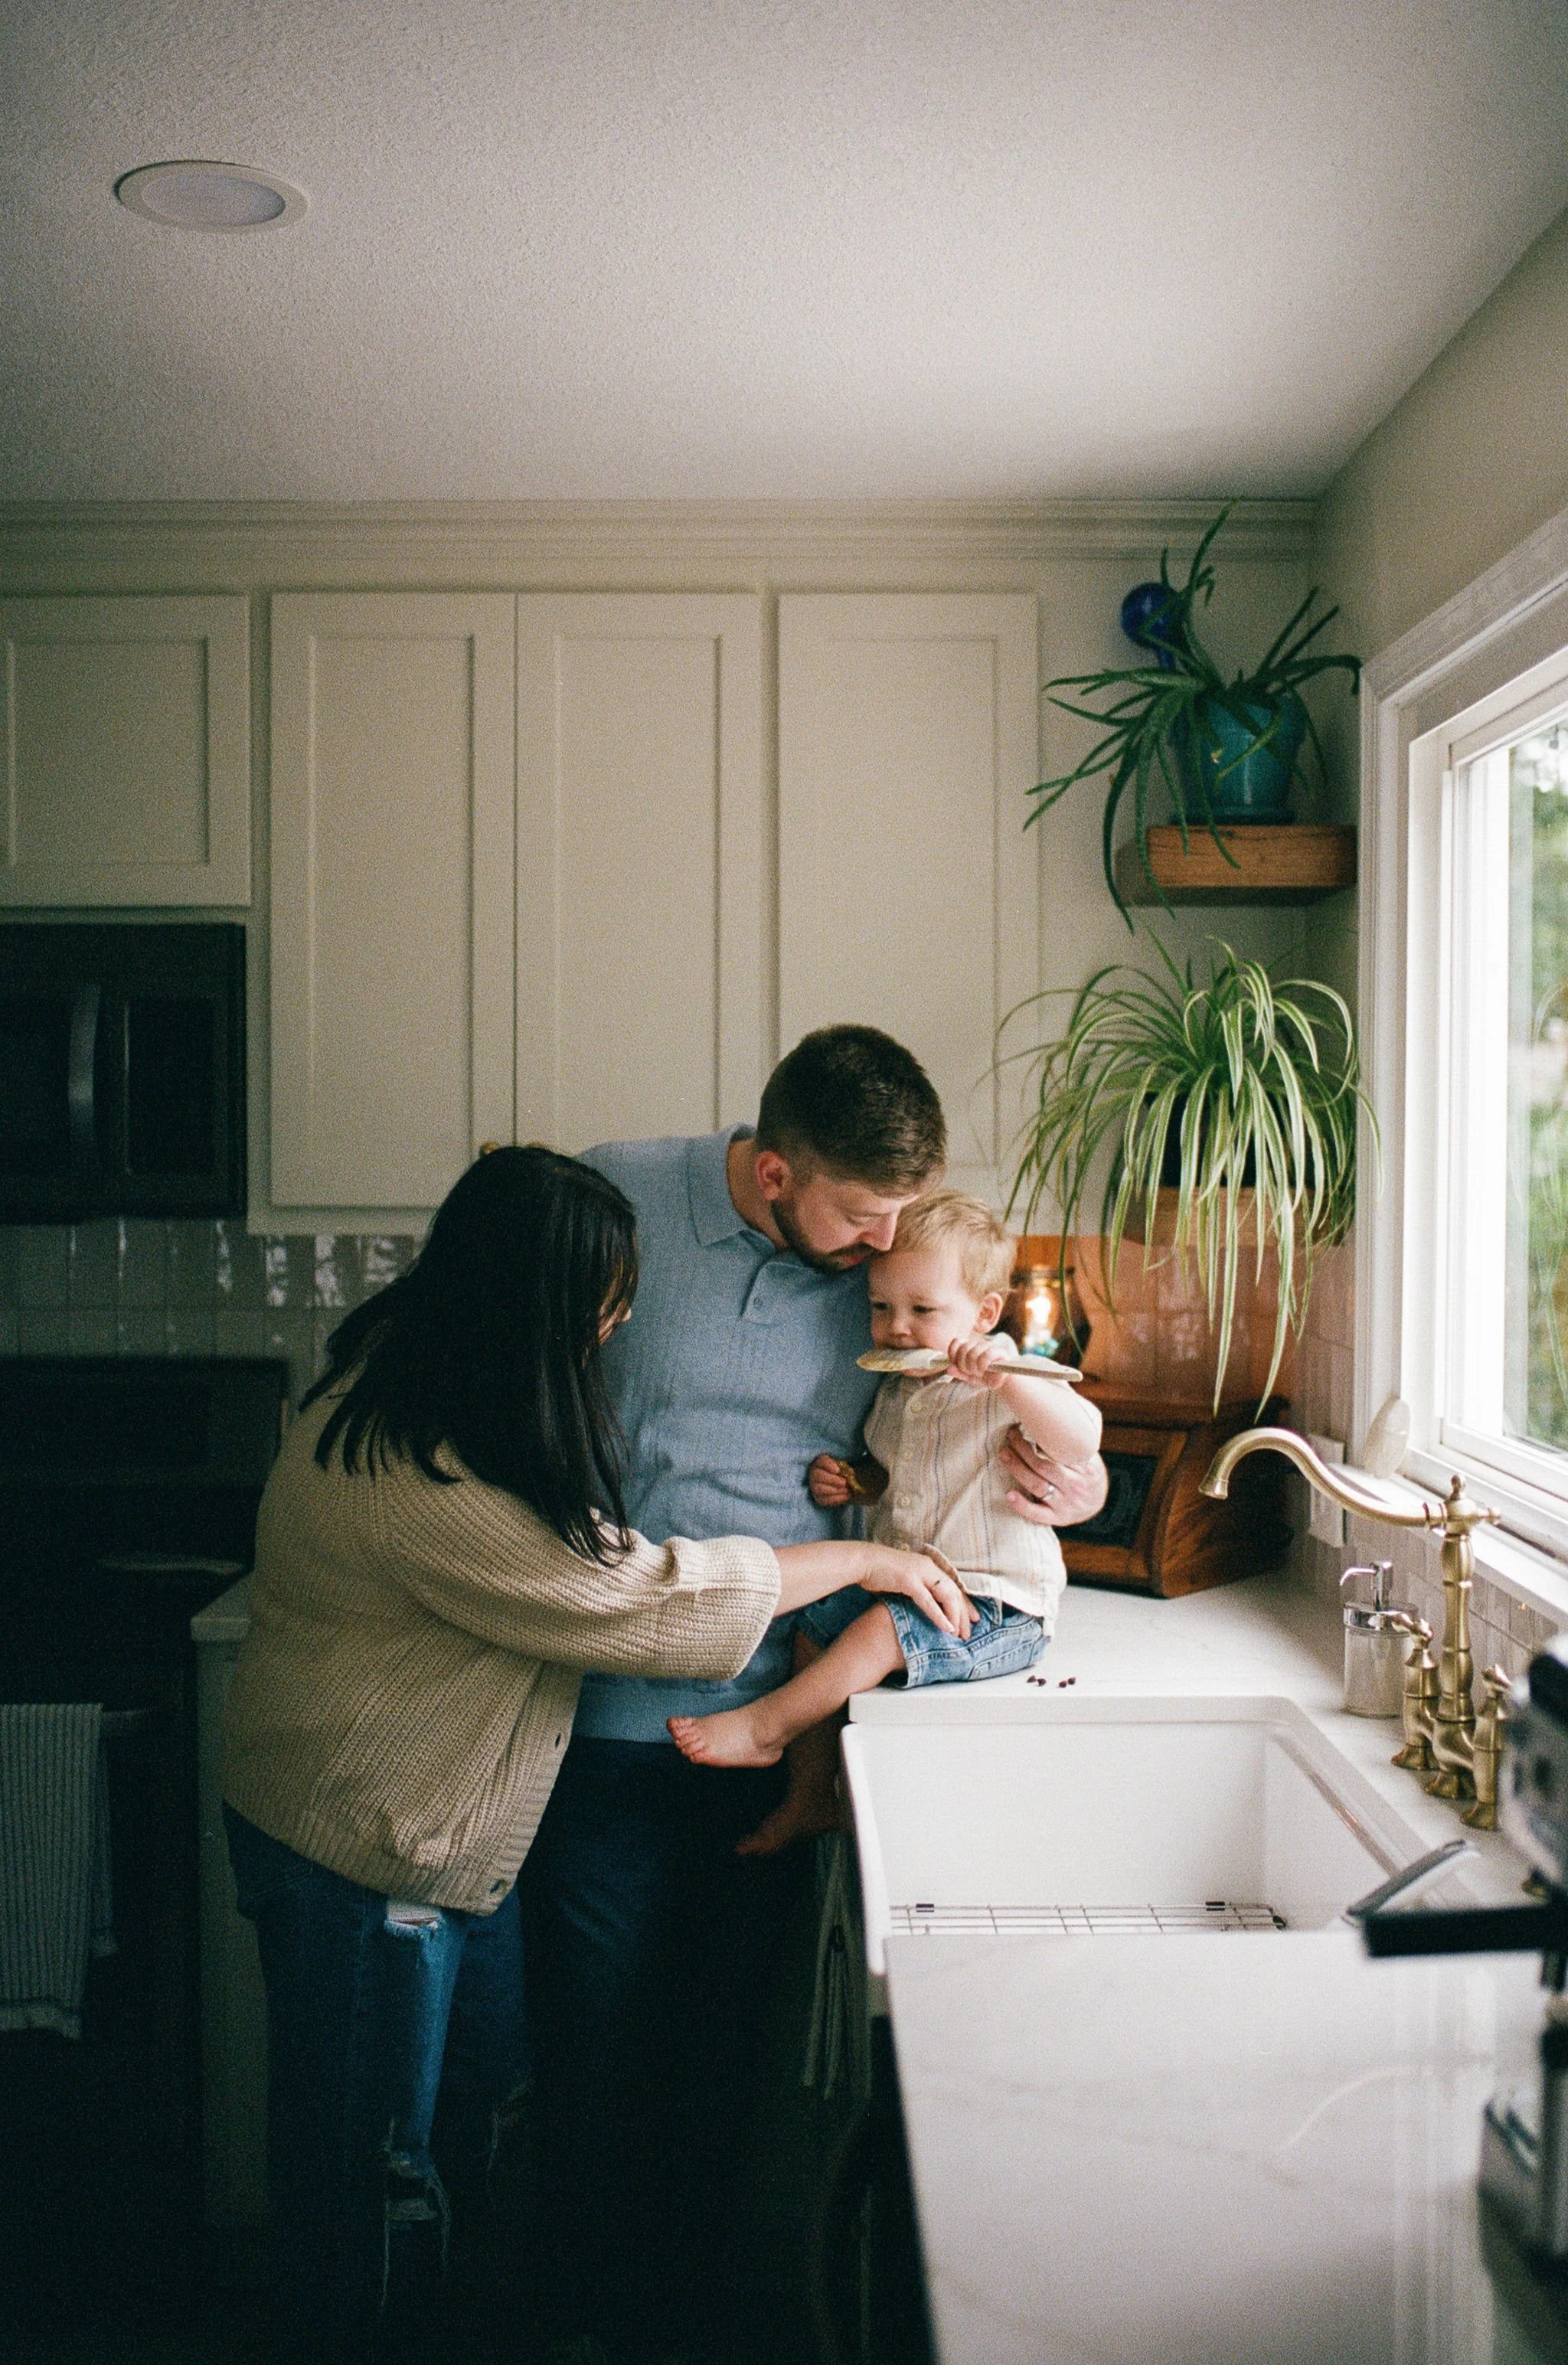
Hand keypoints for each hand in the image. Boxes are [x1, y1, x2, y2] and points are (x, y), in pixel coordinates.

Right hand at [808, 1454, 853, 1507]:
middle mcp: (814, 1474)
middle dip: (832, 1480)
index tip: (838, 1470)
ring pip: (820, 1489)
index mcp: (821, 1463)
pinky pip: (825, 1500)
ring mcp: (815, 1487)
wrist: (839, 1485)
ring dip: (835, 1490)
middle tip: (844, 1482)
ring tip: (847, 1490)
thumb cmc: (841, 1473)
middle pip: (819, 1476)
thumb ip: (846, 1468)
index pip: (822, 1461)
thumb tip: (850, 1472)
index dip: (829, 1465)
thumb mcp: (844, 1467)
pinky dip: (836, 1499)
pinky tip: (846, 1496)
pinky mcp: (819, 1498)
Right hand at [858, 1545, 975, 1639]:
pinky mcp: (909, 1581)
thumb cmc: (880, 1571)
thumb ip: (918, 1587)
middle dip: (963, 1614)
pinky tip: (947, 1628)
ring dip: (955, 1616)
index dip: (965, 1603)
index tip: (973, 1618)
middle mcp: (928, 1567)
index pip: (953, 1586)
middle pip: (954, 1592)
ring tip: (959, 1634)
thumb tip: (926, 1602)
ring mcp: (920, 1573)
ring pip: (946, 1596)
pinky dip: (940, 1616)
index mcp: (929, 1566)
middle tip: (969, 1632)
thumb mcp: (905, 1578)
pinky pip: (929, 1602)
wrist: (862, 1561)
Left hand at [945, 1333, 1013, 1389]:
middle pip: (964, 1349)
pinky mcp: (999, 1351)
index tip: (956, 1364)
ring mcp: (989, 1346)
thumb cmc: (985, 1377)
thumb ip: (959, 1373)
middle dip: (964, 1365)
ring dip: (974, 1367)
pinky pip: (986, 1355)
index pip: (957, 1342)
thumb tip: (948, 1369)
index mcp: (970, 1347)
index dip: (953, 1353)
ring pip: (973, 1352)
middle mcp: (979, 1344)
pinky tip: (984, 1369)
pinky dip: (982, 1364)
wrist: (1002, 1381)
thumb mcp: (970, 1378)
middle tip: (970, 1372)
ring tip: (979, 1372)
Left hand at [998, 1427, 1108, 1526]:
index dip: (1037, 1437)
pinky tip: (1009, 1494)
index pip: (1057, 1451)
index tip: (1023, 1425)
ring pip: (1037, 1486)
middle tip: (1010, 1436)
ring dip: (1017, 1469)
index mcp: (1086, 1468)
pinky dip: (1022, 1505)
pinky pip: (1037, 1514)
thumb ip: (1074, 1443)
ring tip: (1004, 1454)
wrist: (1099, 1504)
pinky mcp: (1057, 1518)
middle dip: (1022, 1449)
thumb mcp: (1090, 1457)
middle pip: (1043, 1466)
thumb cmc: (1088, 1474)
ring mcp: (1066, 1504)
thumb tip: (1055, 1412)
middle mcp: (1075, 1486)